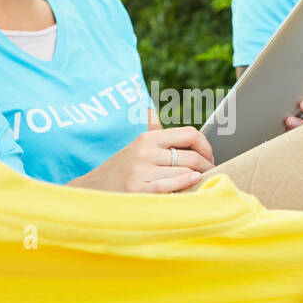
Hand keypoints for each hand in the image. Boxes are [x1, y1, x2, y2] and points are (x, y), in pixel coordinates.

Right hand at [67, 126, 216, 192]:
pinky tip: (193, 183)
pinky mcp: (138, 190)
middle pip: (190, 156)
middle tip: (209, 173)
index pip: (189, 133)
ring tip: (201, 182)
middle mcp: (145, 151)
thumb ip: (154, 135)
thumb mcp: (135, 148)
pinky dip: (186, 184)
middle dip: (206, 166)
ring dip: (198, 178)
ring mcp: (141, 171)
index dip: (205, 146)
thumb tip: (154, 112)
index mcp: (147, 138)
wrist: (92, 190)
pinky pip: (171, 185)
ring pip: (185, 172)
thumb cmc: (119, 171)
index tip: (209, 156)